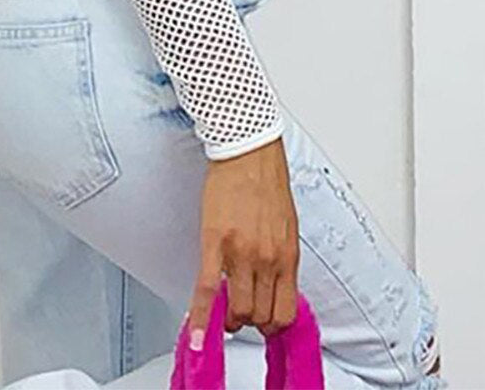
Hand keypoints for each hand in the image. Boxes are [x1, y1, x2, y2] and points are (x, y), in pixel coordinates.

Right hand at [188, 137, 299, 344]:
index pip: (284, 312)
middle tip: (240, 313)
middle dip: (249, 321)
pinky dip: (201, 316)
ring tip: (223, 311)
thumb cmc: (266, 181)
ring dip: (229, 318)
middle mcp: (267, 260)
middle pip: (260, 316)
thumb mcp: (286, 225)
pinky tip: (197, 333)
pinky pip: (206, 290)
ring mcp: (241, 254)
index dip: (272, 324)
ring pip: (237, 310)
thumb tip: (273, 283)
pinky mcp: (214, 243)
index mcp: (287, 256)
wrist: (247, 151)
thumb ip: (280, 257)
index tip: (263, 322)